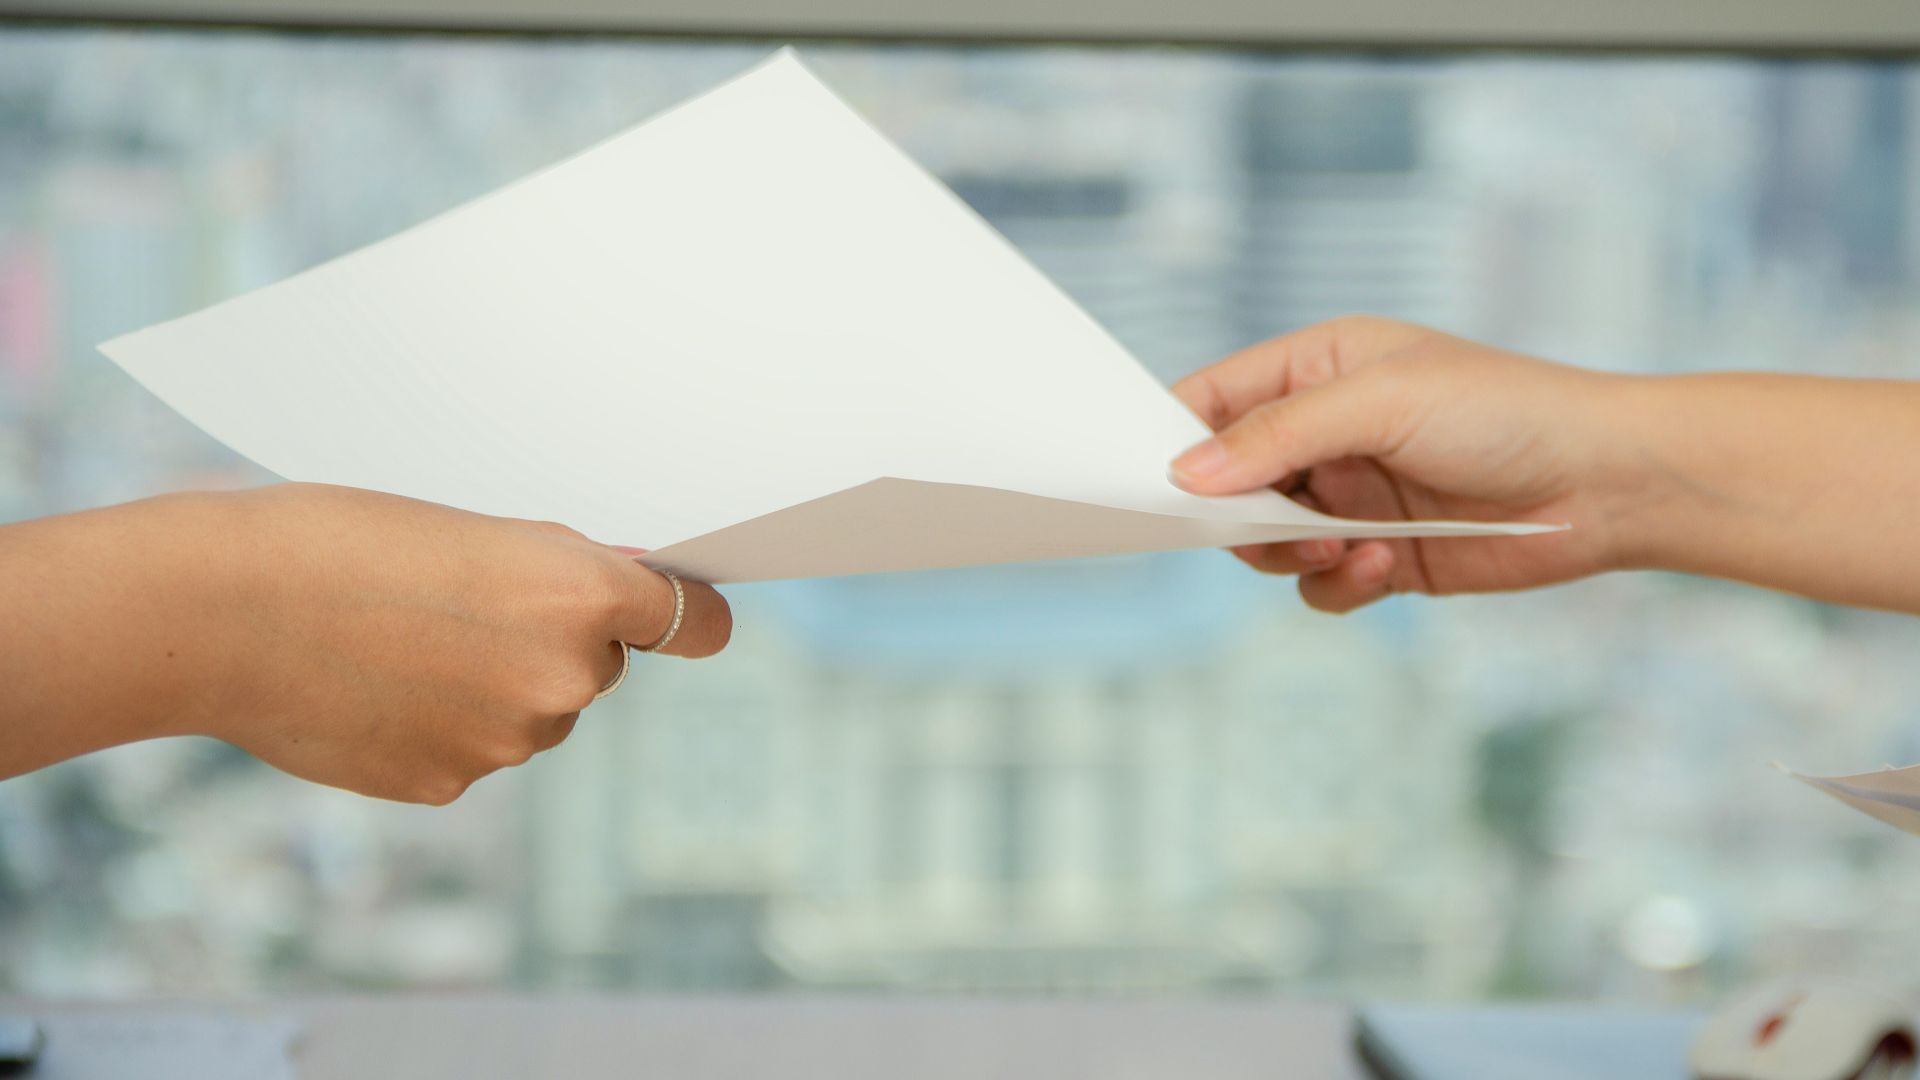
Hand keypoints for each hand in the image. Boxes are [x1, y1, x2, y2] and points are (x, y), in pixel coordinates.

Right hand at [185, 484, 728, 802]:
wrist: (220, 609)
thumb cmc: (340, 540)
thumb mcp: (477, 531)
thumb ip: (561, 571)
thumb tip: (623, 593)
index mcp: (583, 596)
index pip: (694, 621)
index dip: (689, 617)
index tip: (692, 618)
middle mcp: (567, 678)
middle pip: (601, 667)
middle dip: (555, 643)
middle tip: (465, 604)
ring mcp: (511, 742)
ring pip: (534, 714)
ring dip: (495, 688)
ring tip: (401, 643)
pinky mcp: (453, 786)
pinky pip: (475, 751)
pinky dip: (442, 726)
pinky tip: (378, 687)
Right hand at [1170, 317, 1637, 612]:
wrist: (1610, 483)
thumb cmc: (1506, 412)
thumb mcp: (1382, 403)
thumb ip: (1278, 436)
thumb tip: (1185, 475)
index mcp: (1316, 368)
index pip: (1212, 399)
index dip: (1173, 439)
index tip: (1151, 484)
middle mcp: (1325, 432)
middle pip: (1227, 483)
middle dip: (1236, 512)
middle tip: (1260, 526)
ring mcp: (1351, 496)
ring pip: (1266, 543)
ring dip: (1289, 553)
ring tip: (1340, 546)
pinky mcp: (1381, 555)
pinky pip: (1320, 586)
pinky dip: (1335, 585)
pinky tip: (1379, 566)